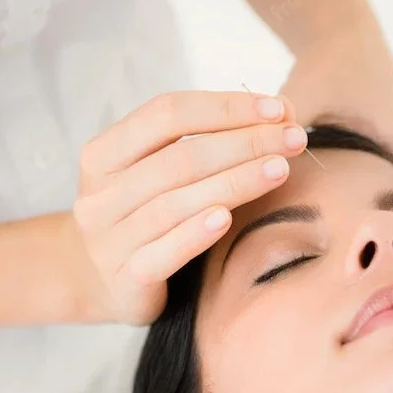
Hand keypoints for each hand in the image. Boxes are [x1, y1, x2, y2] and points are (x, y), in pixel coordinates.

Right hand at [68, 91, 307, 324]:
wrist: (102, 284)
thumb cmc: (146, 216)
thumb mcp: (163, 174)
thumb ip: (209, 141)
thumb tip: (282, 114)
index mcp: (104, 154)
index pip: (167, 114)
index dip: (225, 108)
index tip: (278, 109)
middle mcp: (100, 194)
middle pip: (179, 158)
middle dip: (243, 144)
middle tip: (292, 139)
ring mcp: (108, 239)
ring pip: (175, 203)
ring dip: (234, 182)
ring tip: (279, 170)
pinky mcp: (124, 280)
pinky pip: (162, 254)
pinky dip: (195, 234)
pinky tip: (228, 218)